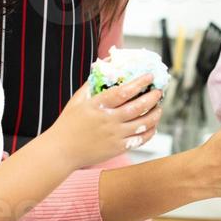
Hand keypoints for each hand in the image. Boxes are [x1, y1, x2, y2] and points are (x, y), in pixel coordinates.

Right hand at [47, 75, 162, 168]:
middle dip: (152, 97)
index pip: (124, 91)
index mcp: (98, 106)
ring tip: (159, 108)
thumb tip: (104, 68)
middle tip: (159, 92)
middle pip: (138, 107)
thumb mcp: (77, 100)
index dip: (139, 83)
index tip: (149, 76)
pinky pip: (140, 139)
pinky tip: (153, 126)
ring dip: (155, 114)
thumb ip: (91, 85)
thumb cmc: (68, 124)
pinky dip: (150, 132)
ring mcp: (114, 135)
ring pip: (143, 124)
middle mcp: (108, 120)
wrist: (61, 152)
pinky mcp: (117, 148)